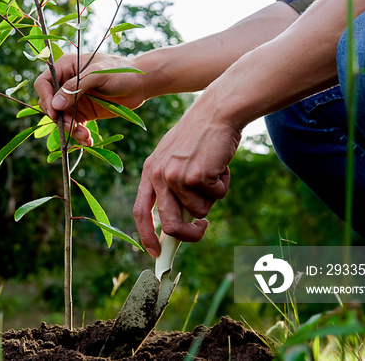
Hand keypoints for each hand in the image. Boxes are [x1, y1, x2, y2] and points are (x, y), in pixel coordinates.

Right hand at [34, 52, 147, 145]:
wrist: (142, 83)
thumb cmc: (121, 71)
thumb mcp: (98, 75)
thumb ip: (76, 87)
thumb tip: (55, 105)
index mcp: (66, 67)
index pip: (44, 83)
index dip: (46, 98)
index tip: (55, 113)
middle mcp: (67, 83)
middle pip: (50, 104)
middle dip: (59, 118)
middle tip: (71, 127)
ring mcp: (75, 99)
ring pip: (62, 118)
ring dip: (70, 130)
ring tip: (84, 136)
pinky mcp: (84, 112)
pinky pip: (75, 126)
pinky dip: (79, 135)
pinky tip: (88, 141)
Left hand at [133, 99, 240, 256]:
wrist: (217, 112)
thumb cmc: (200, 137)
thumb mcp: (175, 158)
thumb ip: (171, 186)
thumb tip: (176, 224)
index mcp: (149, 171)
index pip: (140, 211)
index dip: (146, 236)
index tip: (155, 253)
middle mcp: (158, 175)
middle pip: (170, 225)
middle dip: (189, 235)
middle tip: (203, 229)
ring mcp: (176, 176)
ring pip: (200, 210)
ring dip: (212, 196)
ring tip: (213, 171)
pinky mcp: (197, 176)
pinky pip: (216, 196)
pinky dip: (223, 185)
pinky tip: (220, 164)